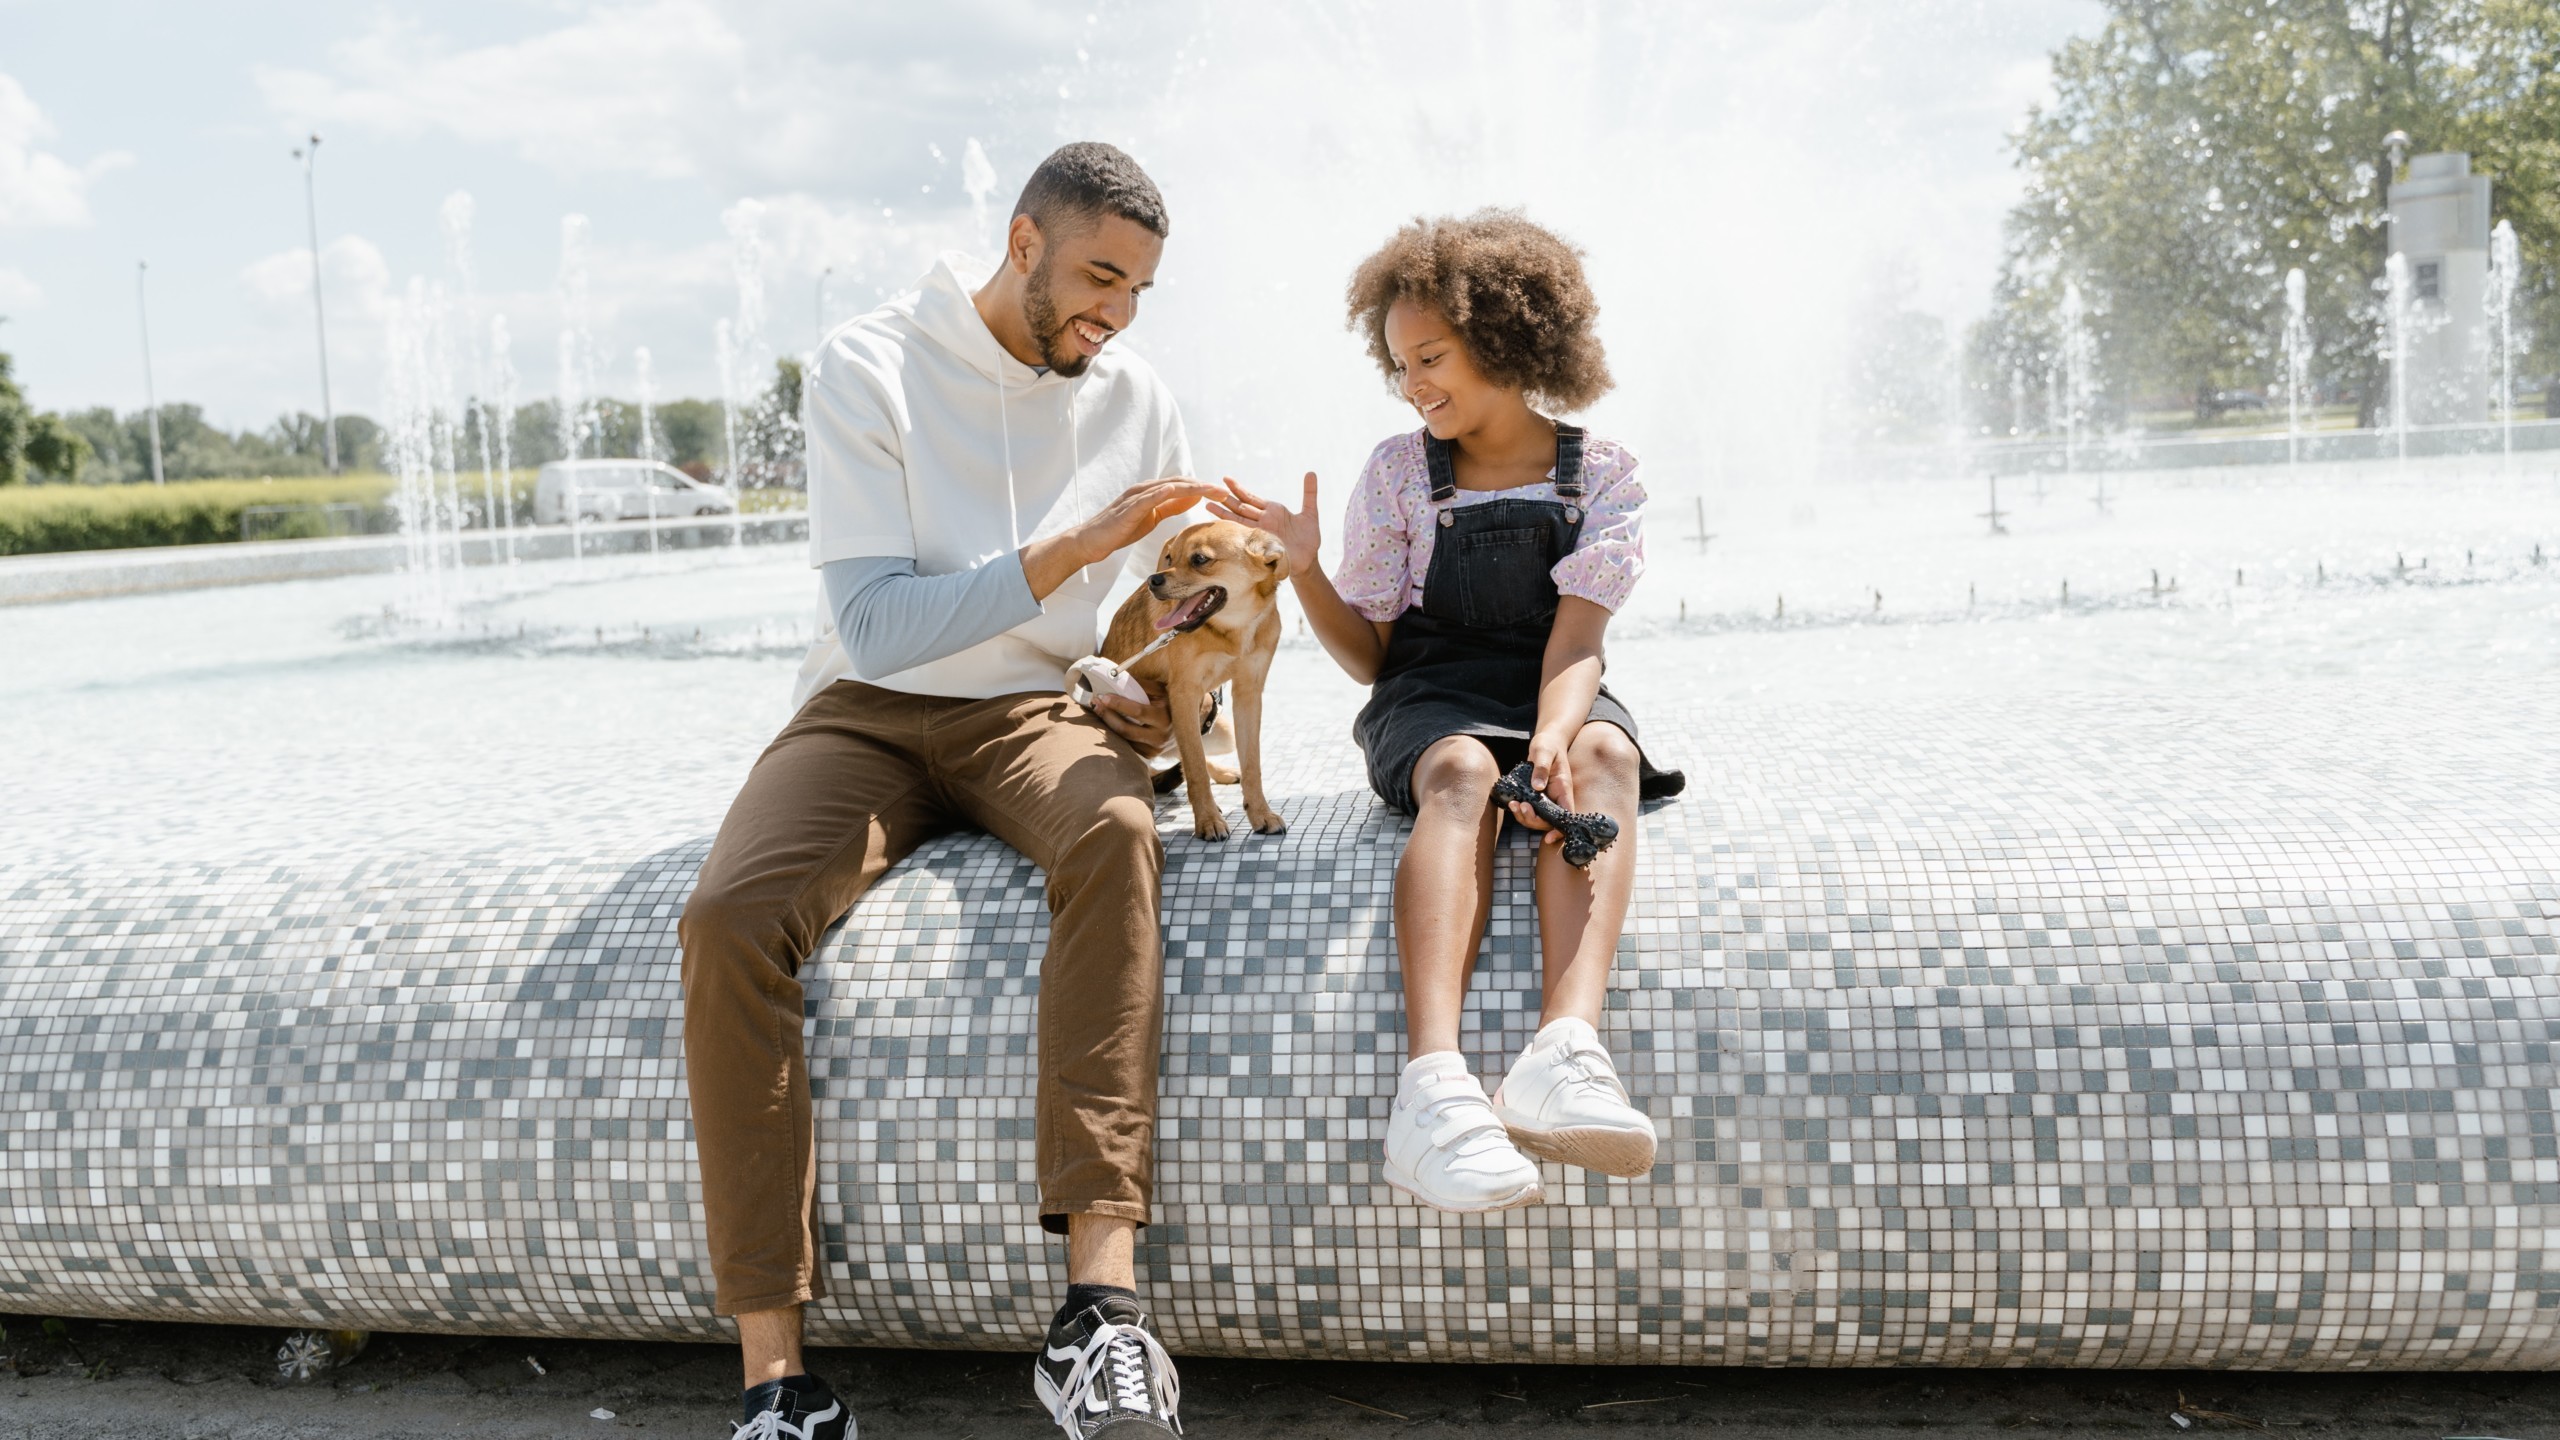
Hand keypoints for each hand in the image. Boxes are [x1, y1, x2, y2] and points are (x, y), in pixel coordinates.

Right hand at [1074, 476, 1226, 563]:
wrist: (1092, 541)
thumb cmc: (1120, 530)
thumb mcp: (1152, 517)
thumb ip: (1170, 506)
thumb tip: (1193, 498)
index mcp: (1152, 492)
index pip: (1182, 486)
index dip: (1203, 489)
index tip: (1221, 494)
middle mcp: (1146, 489)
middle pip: (1180, 483)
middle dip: (1203, 486)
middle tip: (1223, 491)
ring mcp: (1137, 496)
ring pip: (1169, 487)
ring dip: (1192, 487)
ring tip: (1210, 490)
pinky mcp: (1129, 507)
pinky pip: (1150, 497)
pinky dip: (1165, 492)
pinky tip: (1179, 490)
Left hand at [1091, 681, 1174, 755]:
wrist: (1181, 726)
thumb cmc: (1168, 704)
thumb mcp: (1160, 691)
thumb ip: (1142, 685)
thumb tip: (1118, 678)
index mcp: (1164, 718)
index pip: (1138, 711)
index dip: (1119, 704)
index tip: (1104, 696)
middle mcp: (1160, 736)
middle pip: (1126, 729)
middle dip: (1108, 716)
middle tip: (1096, 703)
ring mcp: (1153, 749)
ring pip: (1123, 739)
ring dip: (1107, 725)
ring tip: (1098, 710)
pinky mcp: (1147, 755)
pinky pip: (1127, 745)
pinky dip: (1115, 734)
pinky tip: (1109, 722)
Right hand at [1207, 473, 1320, 577]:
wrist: (1309, 560)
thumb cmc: (1308, 538)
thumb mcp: (1310, 513)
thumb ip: (1309, 493)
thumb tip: (1311, 472)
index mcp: (1272, 511)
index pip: (1251, 497)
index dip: (1238, 488)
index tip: (1226, 478)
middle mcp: (1263, 520)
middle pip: (1241, 506)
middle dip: (1226, 498)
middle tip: (1210, 488)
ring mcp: (1261, 531)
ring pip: (1239, 519)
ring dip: (1224, 512)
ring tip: (1208, 505)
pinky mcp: (1263, 542)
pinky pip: (1246, 533)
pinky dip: (1235, 528)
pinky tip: (1222, 525)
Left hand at [1505, 731, 1575, 844]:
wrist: (1546, 741)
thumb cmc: (1548, 744)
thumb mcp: (1544, 751)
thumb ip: (1541, 767)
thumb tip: (1537, 787)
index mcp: (1564, 789)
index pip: (1566, 816)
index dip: (1559, 830)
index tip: (1549, 838)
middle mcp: (1557, 797)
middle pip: (1549, 821)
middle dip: (1533, 820)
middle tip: (1521, 806)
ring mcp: (1547, 798)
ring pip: (1538, 817)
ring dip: (1524, 817)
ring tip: (1512, 805)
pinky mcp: (1537, 796)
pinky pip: (1531, 809)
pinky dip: (1521, 810)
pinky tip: (1512, 803)